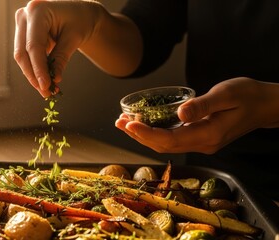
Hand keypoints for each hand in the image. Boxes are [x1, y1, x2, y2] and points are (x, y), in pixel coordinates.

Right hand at [14, 1, 104, 97]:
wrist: (81, 14)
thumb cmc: (80, 20)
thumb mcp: (74, 38)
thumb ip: (61, 58)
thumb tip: (53, 79)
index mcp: (37, 10)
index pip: (34, 45)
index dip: (38, 68)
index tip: (45, 85)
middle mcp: (25, 15)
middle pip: (23, 52)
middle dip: (33, 75)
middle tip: (46, 92)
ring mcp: (22, 25)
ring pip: (22, 56)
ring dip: (33, 75)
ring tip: (47, 90)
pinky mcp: (23, 34)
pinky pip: (26, 56)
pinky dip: (35, 69)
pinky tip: (45, 81)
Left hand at [115, 77, 278, 153]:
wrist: (265, 105)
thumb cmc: (248, 96)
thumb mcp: (226, 95)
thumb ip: (203, 105)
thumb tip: (179, 113)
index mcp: (207, 135)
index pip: (168, 139)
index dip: (146, 133)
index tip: (128, 123)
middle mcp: (202, 143)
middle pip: (162, 145)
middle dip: (138, 135)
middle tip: (118, 121)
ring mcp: (201, 142)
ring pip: (166, 144)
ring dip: (144, 135)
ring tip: (124, 123)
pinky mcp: (200, 137)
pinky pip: (173, 139)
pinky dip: (155, 132)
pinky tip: (145, 124)